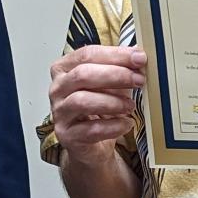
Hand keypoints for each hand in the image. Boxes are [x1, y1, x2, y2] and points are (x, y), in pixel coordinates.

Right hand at [48, 43, 145, 161]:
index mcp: (65, 68)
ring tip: (130, 106)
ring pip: (82, 101)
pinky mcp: (66, 135)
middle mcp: (58, 88)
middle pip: (83, 74)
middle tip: (138, 80)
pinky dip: (113, 126)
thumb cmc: (99, 108)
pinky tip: (126, 124)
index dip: (115, 55)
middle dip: (115, 75)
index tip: (139, 58)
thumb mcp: (110, 84)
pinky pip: (91, 129)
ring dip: (113, 102)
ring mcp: (59, 112)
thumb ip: (122, 69)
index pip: (88, 54)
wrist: (91, 143)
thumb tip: (139, 56)